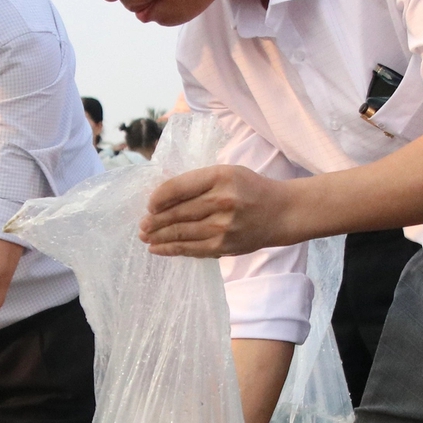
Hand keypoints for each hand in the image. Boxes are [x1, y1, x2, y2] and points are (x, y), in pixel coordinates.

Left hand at [140, 164, 297, 256]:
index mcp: (220, 176)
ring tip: (145, 236)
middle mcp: (221, 201)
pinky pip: (191, 249)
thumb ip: (198, 182)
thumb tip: (161, 197)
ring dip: (158, 236)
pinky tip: (158, 249)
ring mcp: (223, 226)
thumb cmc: (250, 189)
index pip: (178, 187)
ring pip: (181, 233)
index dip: (158, 198)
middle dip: (154, 221)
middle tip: (141, 225)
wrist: (281, 212)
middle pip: (176, 212)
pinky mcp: (224, 246)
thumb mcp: (227, 173)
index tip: (149, 205)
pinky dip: (171, 250)